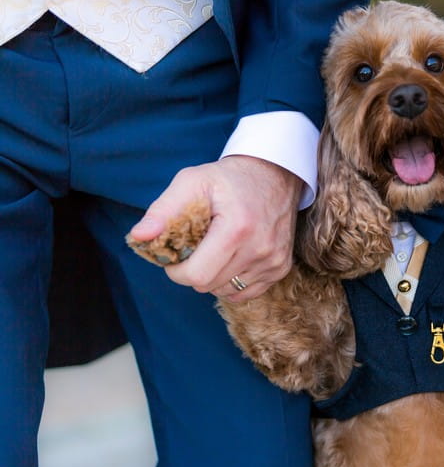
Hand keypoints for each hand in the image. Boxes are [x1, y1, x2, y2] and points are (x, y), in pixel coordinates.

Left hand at [129, 156, 302, 301]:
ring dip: (214, 276)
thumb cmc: (228, 178)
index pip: (196, 276)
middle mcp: (260, 249)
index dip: (177, 271)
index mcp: (237, 229)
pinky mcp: (281, 268)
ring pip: (226, 291)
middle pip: (209, 285)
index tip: (176, 254)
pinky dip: (232, 280)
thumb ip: (163, 210)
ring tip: (216, 249)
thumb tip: (138, 237)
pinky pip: (245, 292)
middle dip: (194, 271)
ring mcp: (273, 261)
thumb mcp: (191, 182)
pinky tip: (232, 258)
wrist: (274, 174)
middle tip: (196, 247)